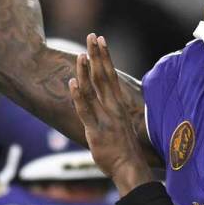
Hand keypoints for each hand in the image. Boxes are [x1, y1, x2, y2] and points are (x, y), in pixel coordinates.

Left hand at [69, 34, 154, 193]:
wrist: (130, 168)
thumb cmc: (124, 149)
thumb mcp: (121, 125)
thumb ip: (114, 111)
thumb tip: (110, 101)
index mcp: (119, 104)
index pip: (111, 75)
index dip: (105, 57)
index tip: (101, 40)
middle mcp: (114, 107)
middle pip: (104, 76)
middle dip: (98, 55)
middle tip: (93, 36)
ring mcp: (106, 118)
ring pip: (94, 90)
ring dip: (87, 71)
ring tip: (81, 54)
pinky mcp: (96, 131)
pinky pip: (85, 111)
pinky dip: (79, 96)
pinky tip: (73, 83)